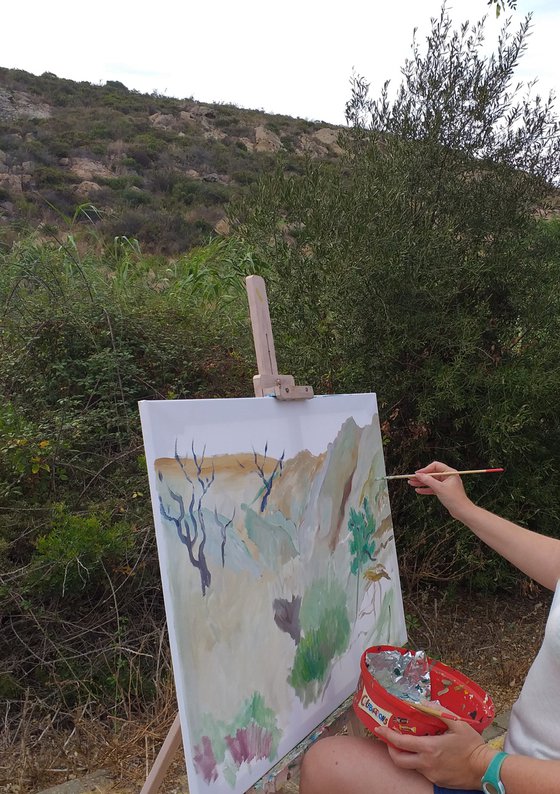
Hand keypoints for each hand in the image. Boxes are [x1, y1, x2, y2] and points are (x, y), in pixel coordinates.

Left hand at [374, 716, 495, 788]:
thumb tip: (423, 702)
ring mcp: (431, 775)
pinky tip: (426, 754)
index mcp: (429, 748)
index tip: (379, 728)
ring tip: (410, 744)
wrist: (485, 769)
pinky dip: (419, 762)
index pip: (401, 743)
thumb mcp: (457, 723)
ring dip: (406, 756)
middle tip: (391, 739)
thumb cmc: (472, 746)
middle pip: (399, 760)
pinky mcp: (437, 781)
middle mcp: (427, 764)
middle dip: (390, 749)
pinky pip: (422, 772)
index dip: (387, 735)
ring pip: (411, 766)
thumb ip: (438, 711)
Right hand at [408, 461, 472, 519]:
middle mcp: (448, 477)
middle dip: (421, 477)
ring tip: (411, 483)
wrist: (462, 511)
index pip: (435, 466)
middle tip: (411, 478)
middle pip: (432, 474)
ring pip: (431, 481)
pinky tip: (418, 490)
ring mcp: (446, 484)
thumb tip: (418, 475)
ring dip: (422, 483)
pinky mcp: (444, 491)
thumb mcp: (439, 488)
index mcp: (450, 473)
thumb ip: (428, 480)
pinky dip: (426, 489)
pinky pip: (433, 488)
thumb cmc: (454, 499)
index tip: (417, 474)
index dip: (425, 469)